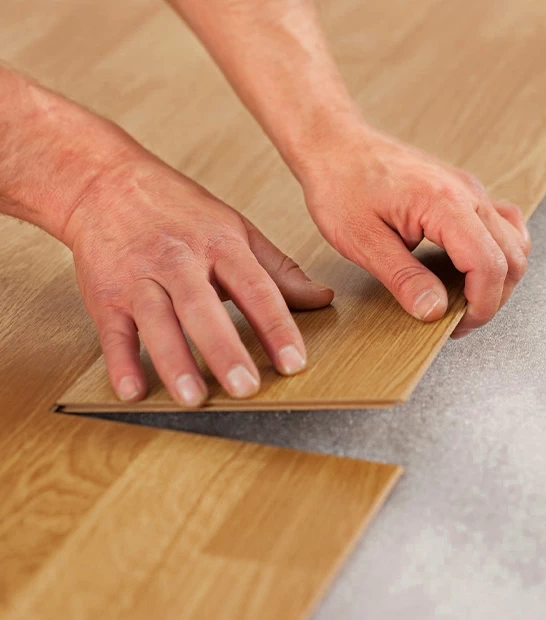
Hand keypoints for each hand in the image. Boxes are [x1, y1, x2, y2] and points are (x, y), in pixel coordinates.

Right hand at [65, 152, 332, 406]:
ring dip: (174, 361)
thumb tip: (323, 298)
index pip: (255, 288)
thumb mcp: (236, 229)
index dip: (276, 326)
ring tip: (193, 397)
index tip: (294, 362)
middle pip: (203, 307)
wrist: (105, 182)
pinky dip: (121, 362)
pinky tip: (133, 390)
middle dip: (224, 349)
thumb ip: (279, 270)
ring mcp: (139, 278)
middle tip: (246, 387)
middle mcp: (179, 260)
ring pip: (157, 320)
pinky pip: (113, 332)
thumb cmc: (178, 210)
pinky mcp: (105, 295)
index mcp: (219, 244)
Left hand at [296, 124, 530, 337]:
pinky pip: (505, 224)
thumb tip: (433, 311)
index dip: (482, 305)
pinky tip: (475, 267)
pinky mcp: (466, 191)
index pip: (490, 264)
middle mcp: (467, 194)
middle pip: (512, 256)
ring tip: (467, 298)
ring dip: (501, 277)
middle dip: (492, 298)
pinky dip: (500, 252)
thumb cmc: (342, 183)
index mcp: (444, 203)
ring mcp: (471, 190)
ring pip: (515, 242)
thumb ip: (403, 278)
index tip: (458, 326)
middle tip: (459, 320)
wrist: (336, 144)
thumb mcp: (362, 240)